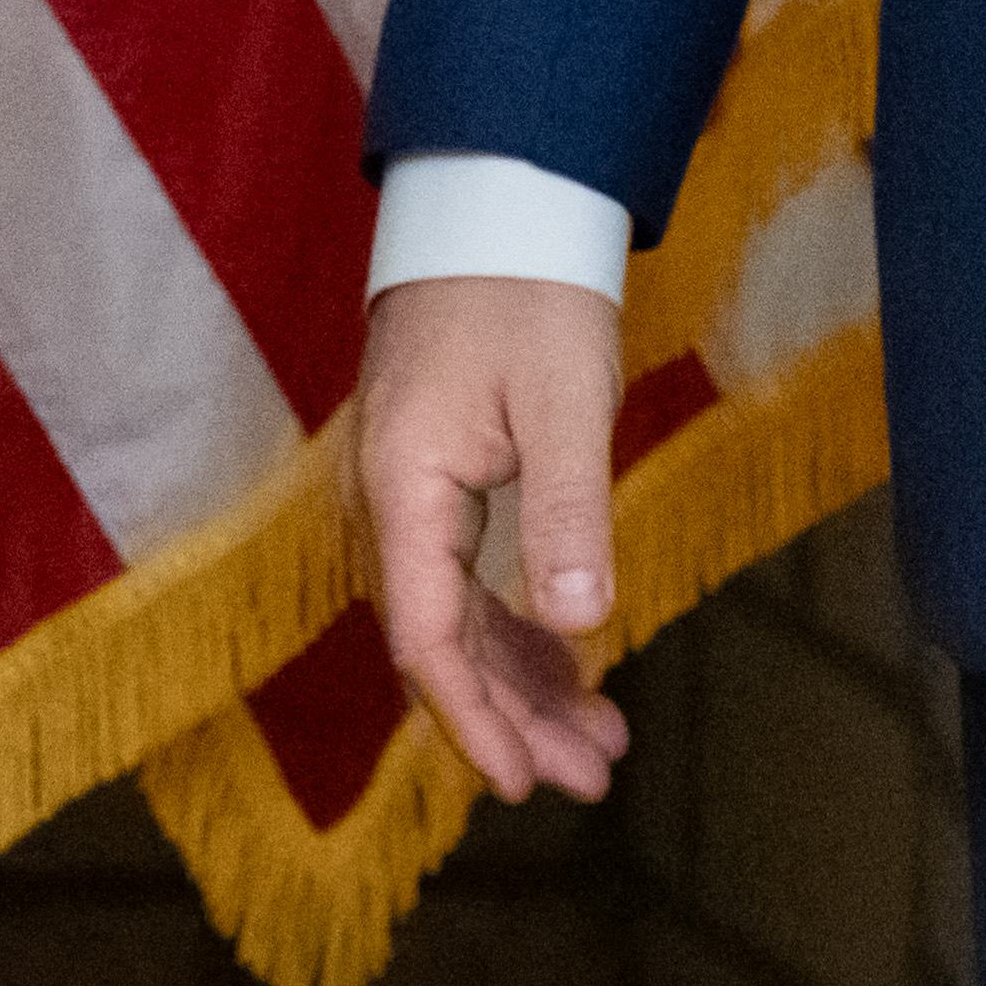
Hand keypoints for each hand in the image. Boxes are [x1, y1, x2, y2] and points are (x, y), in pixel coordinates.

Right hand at [353, 272, 634, 801]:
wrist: (494, 205)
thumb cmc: (528, 290)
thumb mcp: (566, 398)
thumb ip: (567, 511)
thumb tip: (578, 621)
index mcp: (403, 488)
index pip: (424, 637)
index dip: (472, 718)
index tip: (521, 781)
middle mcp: (387, 503)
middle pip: (438, 643)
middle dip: (511, 718)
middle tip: (590, 776)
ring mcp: (405, 492)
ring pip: (453, 618)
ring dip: (519, 681)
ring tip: (598, 738)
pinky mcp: (433, 480)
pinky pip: (462, 579)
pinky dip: (513, 628)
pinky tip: (567, 662)